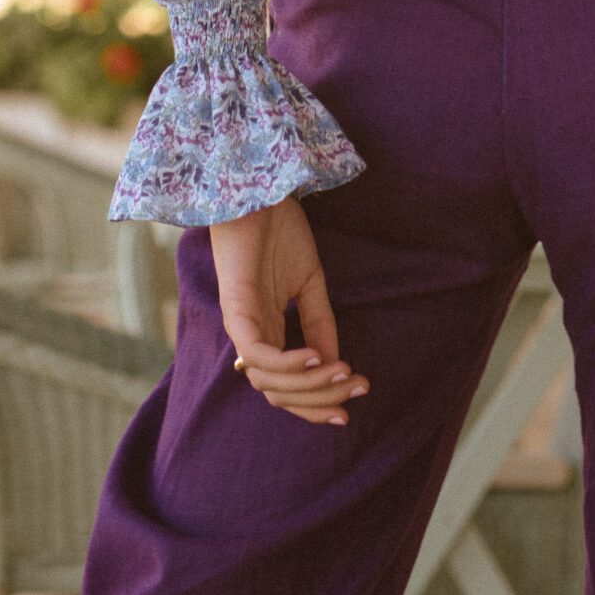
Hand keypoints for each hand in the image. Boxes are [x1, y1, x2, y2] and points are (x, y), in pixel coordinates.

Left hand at [209, 195, 370, 428]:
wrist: (260, 193)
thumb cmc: (278, 233)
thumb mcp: (309, 284)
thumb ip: (319, 324)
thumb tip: (335, 366)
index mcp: (267, 332)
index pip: (287, 386)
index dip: (318, 401)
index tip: (355, 401)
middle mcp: (251, 336)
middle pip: (280, 393)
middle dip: (321, 398)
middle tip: (358, 388)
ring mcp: (242, 325)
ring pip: (269, 382)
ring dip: (310, 384)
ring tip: (343, 372)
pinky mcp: (237, 310)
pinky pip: (260, 354)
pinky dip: (289, 363)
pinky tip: (317, 357)